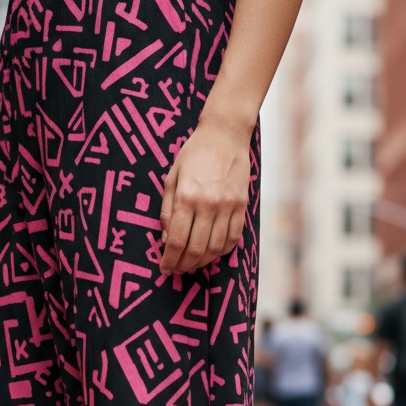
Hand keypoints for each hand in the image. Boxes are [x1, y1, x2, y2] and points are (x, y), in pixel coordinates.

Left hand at [159, 118, 250, 274]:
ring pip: (216, 248)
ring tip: (192, 264)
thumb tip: (167, 241)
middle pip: (196, 249)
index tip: (164, 268)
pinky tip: (212, 252)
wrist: (225, 135)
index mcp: (187, 197)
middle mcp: (209, 204)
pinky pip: (234, 238)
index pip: (177, 241)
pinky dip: (222, 251)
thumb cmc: (194, 154)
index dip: (169, 260)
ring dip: (202, 262)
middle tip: (177, 270)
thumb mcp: (172, 178)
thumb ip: (168, 211)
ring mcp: (228, 206)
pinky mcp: (241, 206)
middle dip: (184, 266)